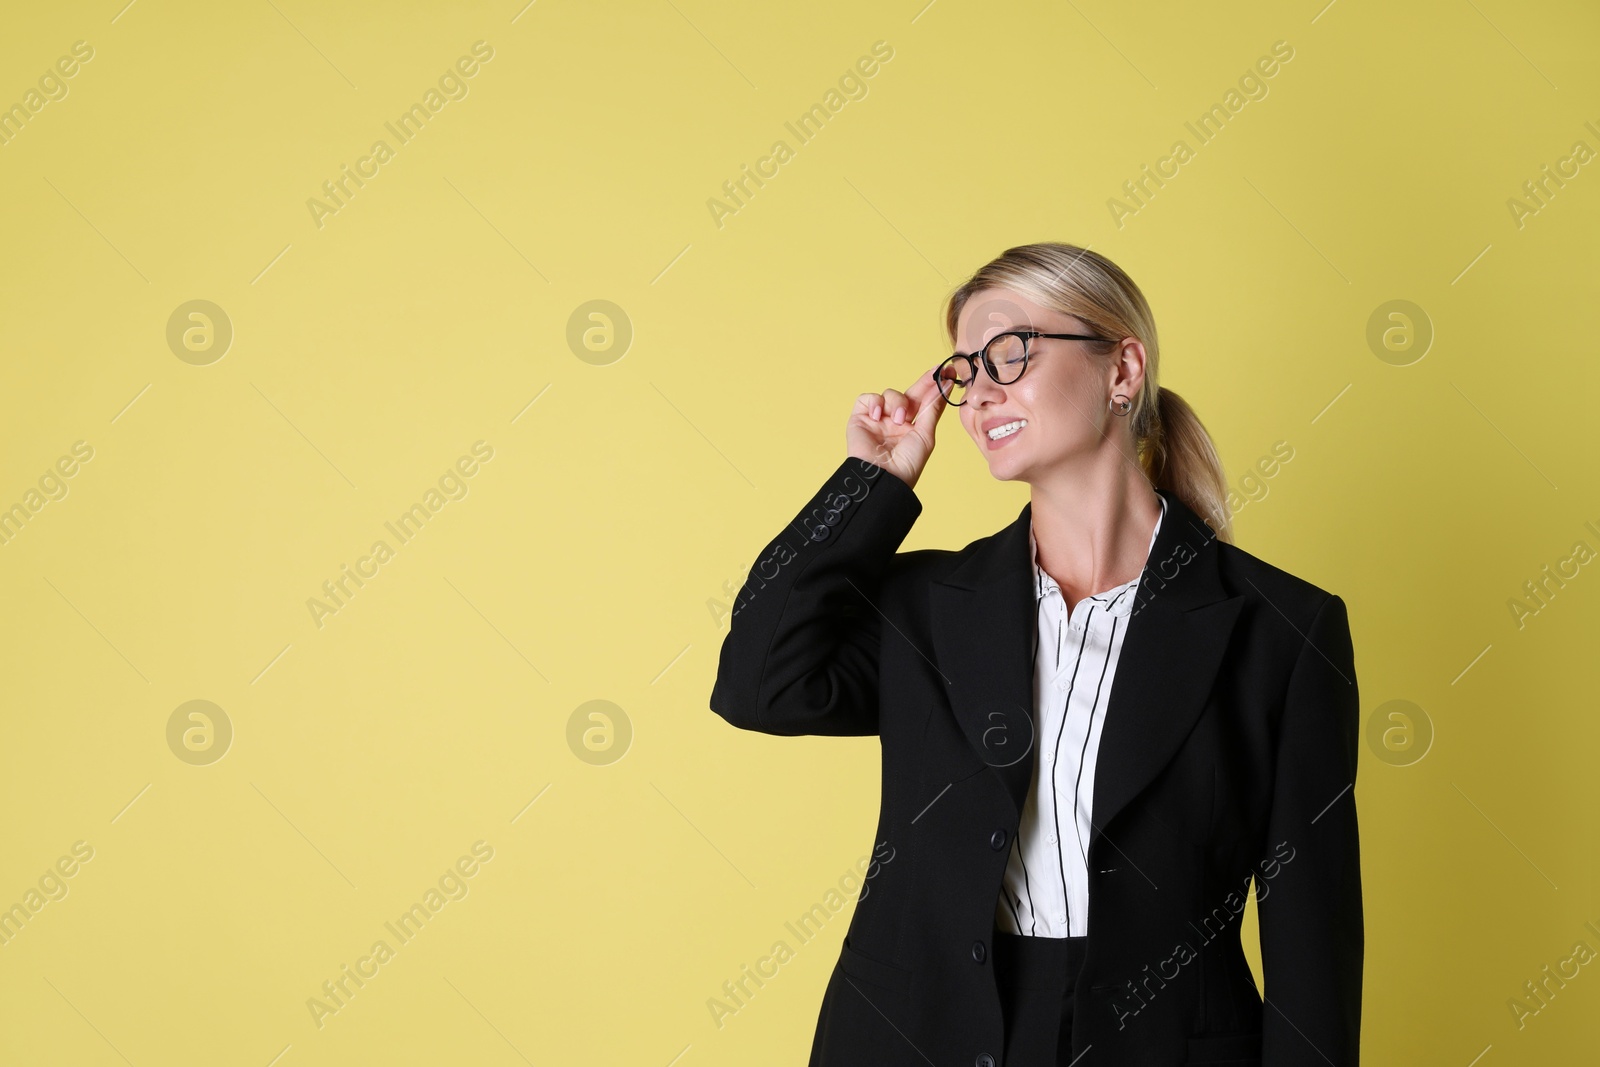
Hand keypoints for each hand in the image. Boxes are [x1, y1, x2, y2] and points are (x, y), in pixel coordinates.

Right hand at [846, 363, 948, 491]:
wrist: (883, 476)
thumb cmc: (906, 463)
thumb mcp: (926, 435)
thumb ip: (933, 409)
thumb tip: (946, 385)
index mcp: (911, 427)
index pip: (922, 401)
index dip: (932, 387)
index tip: (946, 372)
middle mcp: (894, 421)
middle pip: (908, 394)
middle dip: (922, 383)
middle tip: (935, 373)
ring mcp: (877, 419)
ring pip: (889, 394)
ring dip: (896, 403)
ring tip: (898, 420)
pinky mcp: (860, 418)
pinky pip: (867, 399)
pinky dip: (874, 403)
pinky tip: (878, 416)